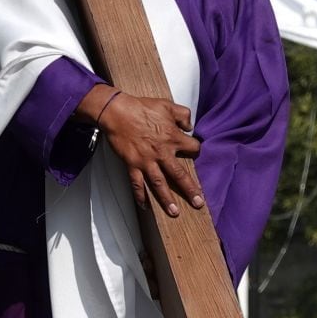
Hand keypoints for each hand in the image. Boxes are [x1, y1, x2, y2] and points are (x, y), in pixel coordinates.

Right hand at [85, 86, 203, 217]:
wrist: (118, 112)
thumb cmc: (141, 108)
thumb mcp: (167, 105)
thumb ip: (183, 115)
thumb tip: (190, 125)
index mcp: (173, 138)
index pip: (193, 149)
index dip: (196, 150)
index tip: (195, 153)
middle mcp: (162, 153)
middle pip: (180, 175)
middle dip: (190, 190)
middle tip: (198, 203)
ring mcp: (147, 161)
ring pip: (159, 184)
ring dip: (167, 199)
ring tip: (174, 212)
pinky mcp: (132, 164)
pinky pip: (137, 183)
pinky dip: (140, 196)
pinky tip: (145, 206)